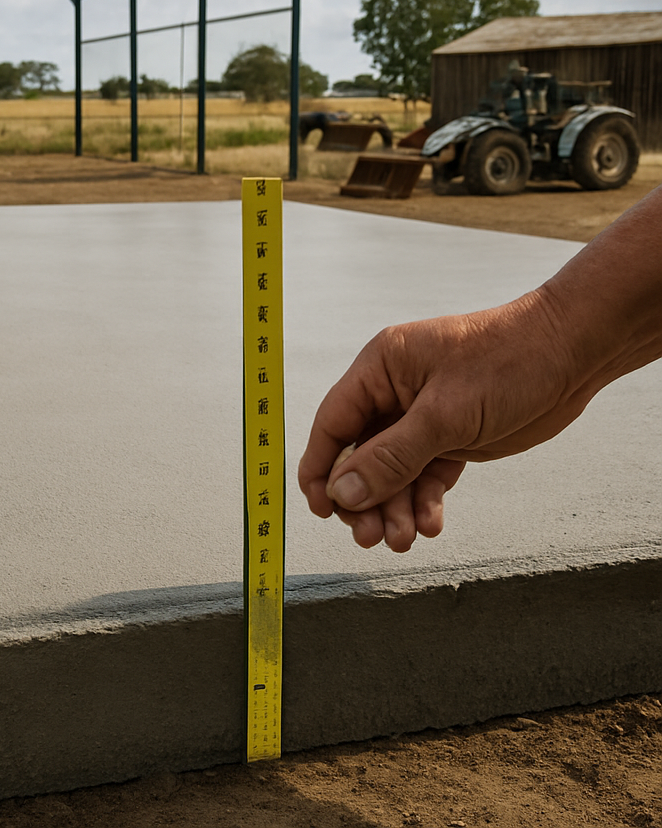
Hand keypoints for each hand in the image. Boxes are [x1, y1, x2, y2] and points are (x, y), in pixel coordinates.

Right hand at [298, 290, 593, 550]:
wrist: (573, 353)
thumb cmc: (508, 362)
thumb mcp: (444, 416)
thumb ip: (390, 457)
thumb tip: (342, 493)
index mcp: (380, 368)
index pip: (333, 423)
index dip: (321, 468)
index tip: (319, 509)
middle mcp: (394, 391)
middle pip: (359, 455)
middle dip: (363, 498)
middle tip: (369, 537)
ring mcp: (422, 416)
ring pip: (392, 471)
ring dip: (394, 507)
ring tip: (404, 539)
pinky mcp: (451, 436)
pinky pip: (424, 475)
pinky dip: (424, 501)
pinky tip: (430, 524)